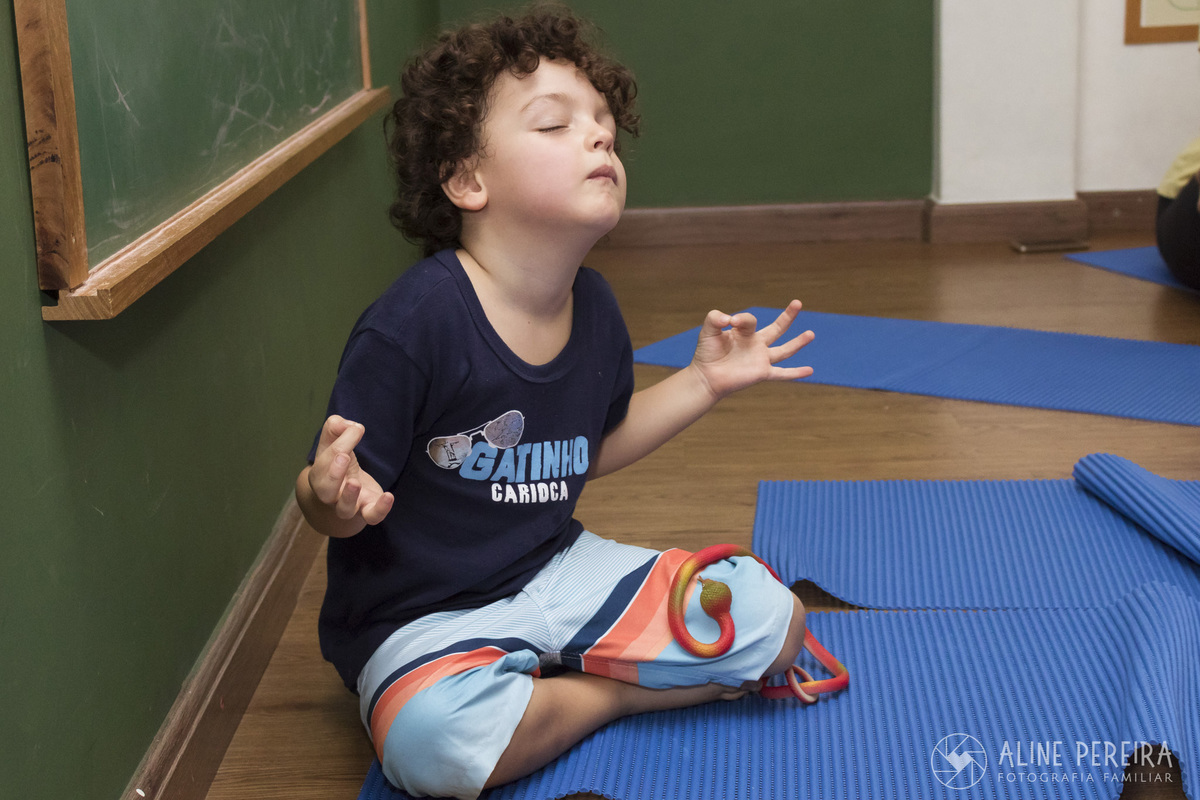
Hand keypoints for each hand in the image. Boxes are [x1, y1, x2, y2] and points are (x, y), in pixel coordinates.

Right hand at [307, 415, 393, 531]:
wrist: (344, 491)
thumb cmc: (337, 463)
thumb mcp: (332, 441)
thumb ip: (335, 427)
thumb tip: (347, 424)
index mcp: (319, 475)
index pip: (324, 463)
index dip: (337, 445)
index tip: (353, 429)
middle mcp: (331, 494)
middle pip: (326, 491)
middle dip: (333, 474)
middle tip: (343, 455)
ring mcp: (349, 505)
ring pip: (344, 509)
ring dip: (349, 497)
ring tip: (355, 482)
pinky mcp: (368, 510)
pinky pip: (372, 516)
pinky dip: (380, 509)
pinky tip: (388, 496)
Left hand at [690, 300, 814, 400]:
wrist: (706, 377)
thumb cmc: (706, 353)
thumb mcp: (708, 330)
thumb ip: (715, 318)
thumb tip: (728, 318)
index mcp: (745, 333)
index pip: (750, 320)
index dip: (741, 319)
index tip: (730, 322)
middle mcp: (756, 344)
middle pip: (777, 328)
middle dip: (787, 316)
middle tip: (798, 302)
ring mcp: (761, 359)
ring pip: (784, 350)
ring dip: (798, 343)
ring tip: (811, 334)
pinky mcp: (762, 373)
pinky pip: (782, 374)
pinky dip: (796, 373)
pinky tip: (810, 371)